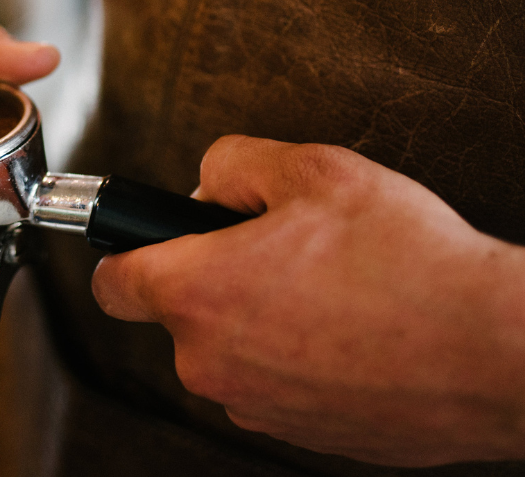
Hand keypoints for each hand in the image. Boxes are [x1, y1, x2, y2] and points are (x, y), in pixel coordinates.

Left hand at [92, 135, 524, 465]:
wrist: (494, 351)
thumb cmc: (405, 258)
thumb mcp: (310, 168)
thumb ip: (231, 163)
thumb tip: (205, 187)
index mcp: (197, 294)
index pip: (113, 282)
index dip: (126, 250)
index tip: (151, 240)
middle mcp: (214, 364)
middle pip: (179, 310)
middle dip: (213, 275)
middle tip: (281, 245)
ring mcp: (258, 408)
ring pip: (229, 346)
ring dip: (257, 316)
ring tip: (327, 285)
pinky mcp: (303, 436)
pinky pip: (272, 380)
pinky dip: (293, 354)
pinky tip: (348, 326)